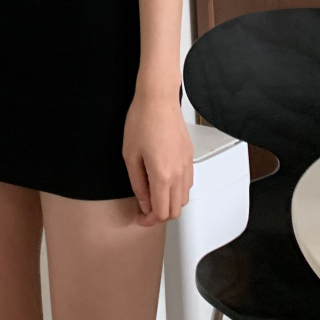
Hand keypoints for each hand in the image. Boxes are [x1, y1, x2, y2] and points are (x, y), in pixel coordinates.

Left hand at [122, 89, 193, 226]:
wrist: (158, 99)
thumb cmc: (142, 120)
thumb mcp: (130, 155)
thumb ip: (137, 183)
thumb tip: (143, 201)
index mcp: (162, 175)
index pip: (161, 212)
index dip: (149, 220)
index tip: (140, 218)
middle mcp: (179, 173)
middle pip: (175, 210)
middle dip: (159, 215)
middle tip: (145, 210)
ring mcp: (187, 165)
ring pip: (184, 198)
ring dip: (170, 203)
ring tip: (153, 196)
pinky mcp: (190, 156)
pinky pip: (188, 183)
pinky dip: (178, 191)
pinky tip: (164, 182)